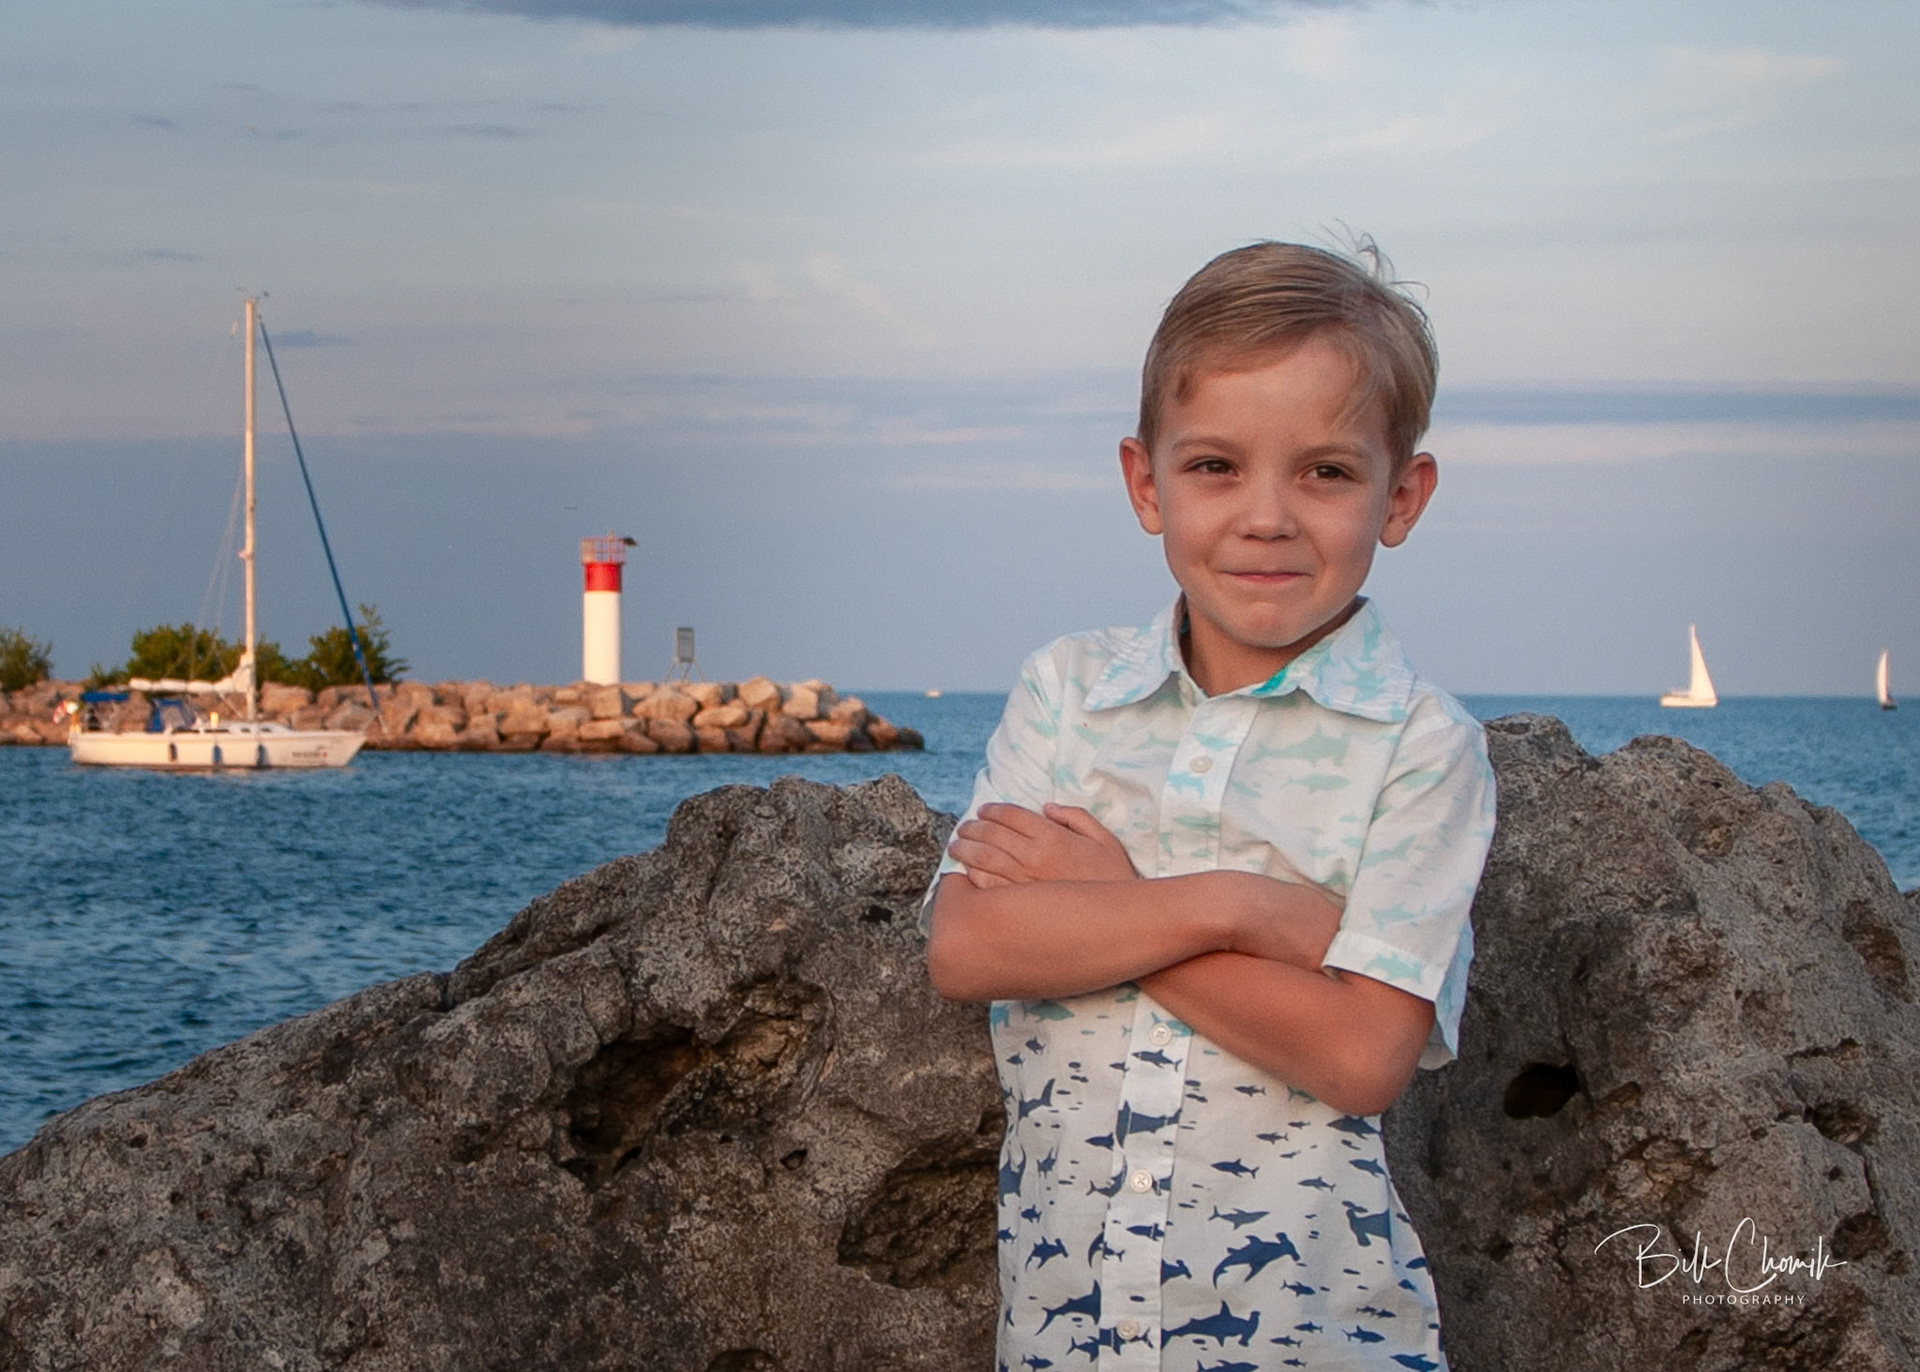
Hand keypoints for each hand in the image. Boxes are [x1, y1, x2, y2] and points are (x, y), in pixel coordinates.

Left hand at [947, 803, 1137, 888]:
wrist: (1118, 922)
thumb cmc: (1114, 878)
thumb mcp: (1104, 838)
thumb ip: (1075, 817)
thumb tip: (1047, 807)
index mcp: (1053, 837)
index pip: (1012, 815)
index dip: (993, 809)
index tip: (983, 810)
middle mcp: (1034, 857)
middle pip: (992, 834)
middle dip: (973, 827)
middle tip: (964, 827)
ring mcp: (1024, 883)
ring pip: (983, 859)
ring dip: (965, 849)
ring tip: (956, 846)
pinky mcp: (1019, 907)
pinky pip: (987, 887)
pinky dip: (972, 875)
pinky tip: (966, 871)